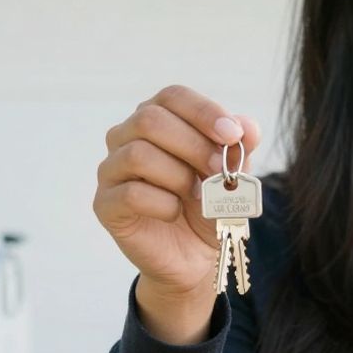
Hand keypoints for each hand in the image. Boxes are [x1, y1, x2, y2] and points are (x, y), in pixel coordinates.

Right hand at [94, 84, 261, 302]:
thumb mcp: (233, 175)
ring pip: (138, 154)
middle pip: (150, 120)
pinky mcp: (105, 204)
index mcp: (158, 118)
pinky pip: (130, 194)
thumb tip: (247, 127)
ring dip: (179, 176)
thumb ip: (240, 148)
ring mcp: (111, 170)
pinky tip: (175, 213)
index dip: (204, 112)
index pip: (173, 96)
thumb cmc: (209, 205)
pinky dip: (163, 204)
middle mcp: (126, 137)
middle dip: (194, 145)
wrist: (193, 255)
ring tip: (197, 195)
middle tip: (220, 170)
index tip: (232, 135)